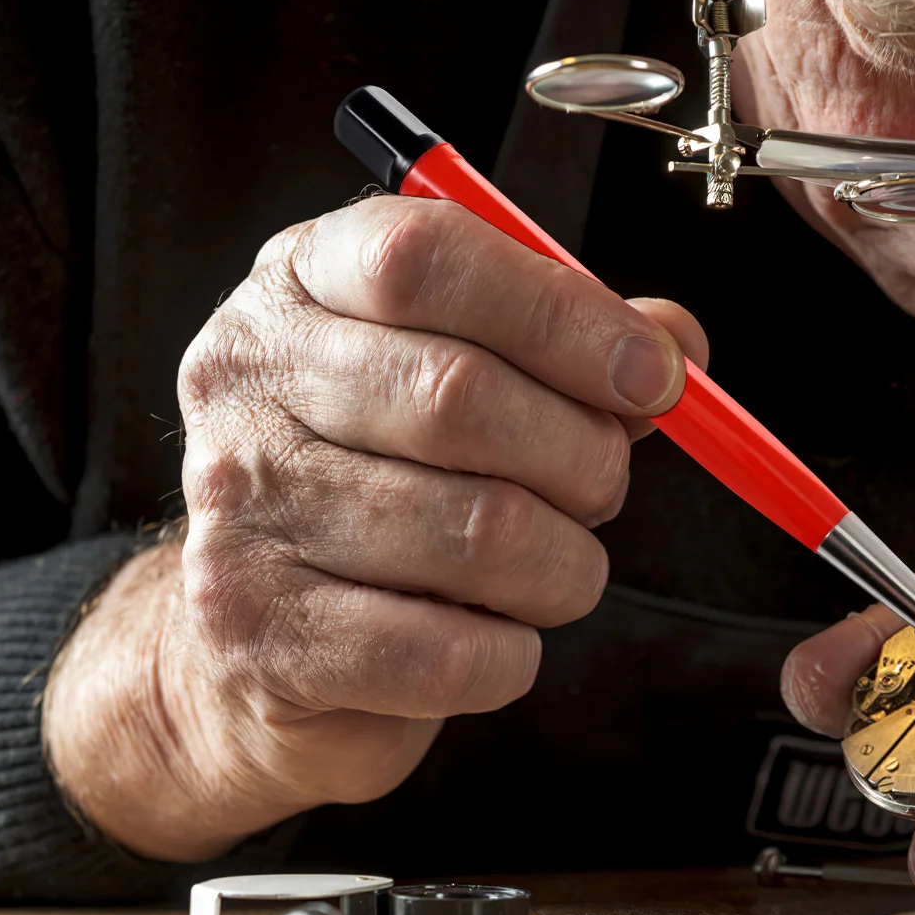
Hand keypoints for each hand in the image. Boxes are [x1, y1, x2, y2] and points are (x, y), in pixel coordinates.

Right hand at [45, 194, 705, 860]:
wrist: (259, 643)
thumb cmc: (387, 480)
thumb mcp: (468, 371)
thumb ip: (571, 346)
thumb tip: (675, 347)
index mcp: (301, 283)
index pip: (428, 260)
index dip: (564, 316)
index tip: (652, 376)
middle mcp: (248, 383)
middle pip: (460, 397)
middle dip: (583, 456)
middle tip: (604, 487)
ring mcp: (240, 509)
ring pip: (479, 531)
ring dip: (563, 565)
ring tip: (552, 567)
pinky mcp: (259, 632)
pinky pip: (448, 652)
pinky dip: (511, 654)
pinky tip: (495, 635)